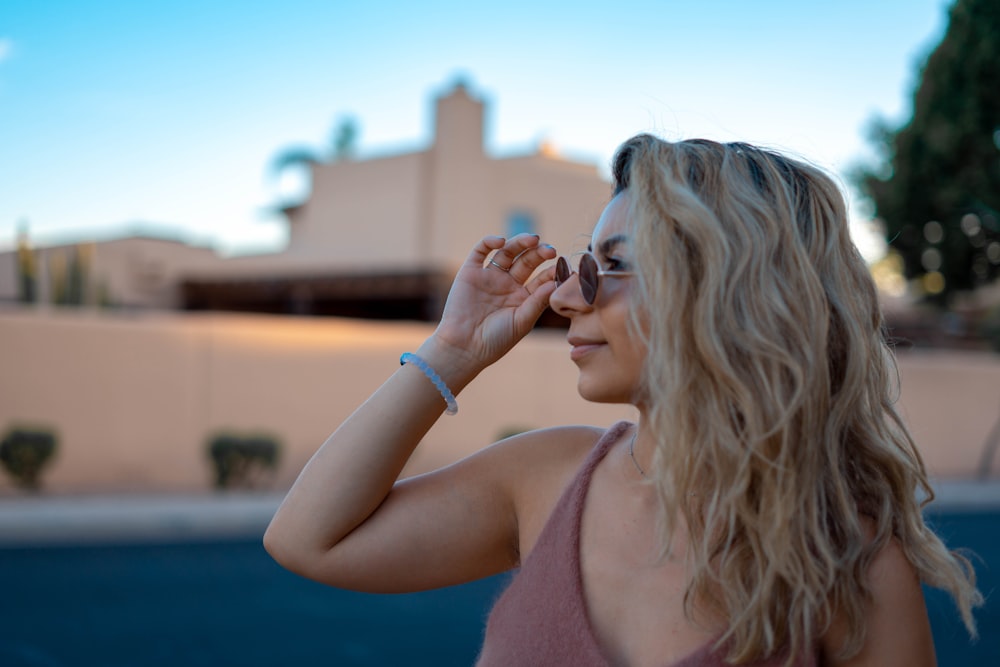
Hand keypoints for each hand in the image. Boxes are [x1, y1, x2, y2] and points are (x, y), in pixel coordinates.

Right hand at [429, 234, 557, 371]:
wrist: (463, 347)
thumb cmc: (496, 340)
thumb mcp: (522, 322)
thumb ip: (538, 302)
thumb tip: (555, 282)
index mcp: (523, 297)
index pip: (541, 279)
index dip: (552, 271)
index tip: (563, 266)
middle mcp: (507, 284)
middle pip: (526, 261)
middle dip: (539, 253)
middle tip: (549, 250)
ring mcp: (489, 276)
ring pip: (507, 252)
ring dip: (520, 243)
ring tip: (532, 239)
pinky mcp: (470, 272)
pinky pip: (480, 251)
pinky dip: (490, 242)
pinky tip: (501, 241)